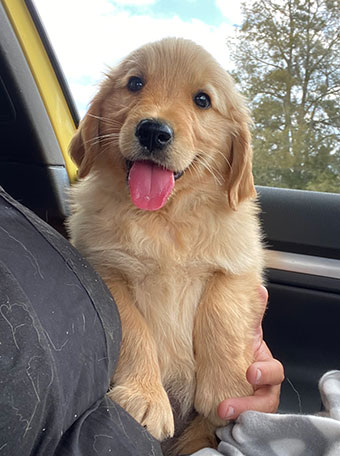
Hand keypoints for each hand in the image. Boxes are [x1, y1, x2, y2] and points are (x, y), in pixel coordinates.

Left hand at [217, 286, 283, 419]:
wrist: (215, 354)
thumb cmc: (231, 342)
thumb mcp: (240, 328)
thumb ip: (251, 312)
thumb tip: (259, 289)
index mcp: (264, 364)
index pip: (275, 372)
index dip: (266, 373)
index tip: (250, 371)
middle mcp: (259, 384)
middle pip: (266, 401)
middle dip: (250, 404)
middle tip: (228, 405)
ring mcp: (248, 398)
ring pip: (253, 414)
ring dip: (239, 414)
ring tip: (221, 412)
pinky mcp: (235, 409)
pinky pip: (238, 419)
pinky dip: (231, 421)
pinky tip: (216, 419)